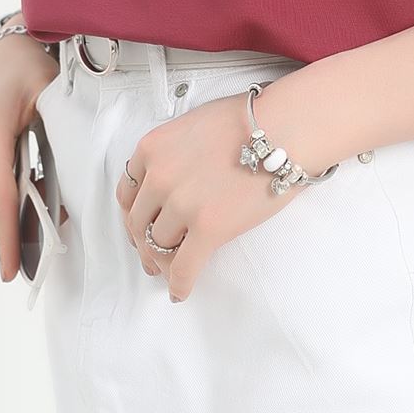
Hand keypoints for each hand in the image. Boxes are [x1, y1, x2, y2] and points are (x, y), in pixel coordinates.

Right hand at [0, 32, 66, 281]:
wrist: (7, 54)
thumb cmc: (32, 72)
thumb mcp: (51, 100)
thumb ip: (58, 141)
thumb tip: (66, 185)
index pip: (2, 202)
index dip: (10, 240)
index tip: (12, 272)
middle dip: (21, 234)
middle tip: (60, 224)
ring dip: (16, 220)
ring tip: (51, 204)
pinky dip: (10, 206)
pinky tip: (36, 190)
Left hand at [119, 83, 316, 301]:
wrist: (285, 127)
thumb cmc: (252, 120)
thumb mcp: (194, 125)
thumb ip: (174, 152)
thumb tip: (180, 176)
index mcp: (152, 149)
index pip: (128, 192)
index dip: (133, 214)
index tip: (139, 226)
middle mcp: (159, 177)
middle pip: (139, 222)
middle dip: (143, 243)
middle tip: (150, 257)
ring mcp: (181, 205)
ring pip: (158, 246)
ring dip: (162, 263)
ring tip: (169, 272)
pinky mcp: (208, 229)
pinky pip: (184, 267)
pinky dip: (179, 284)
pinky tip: (180, 292)